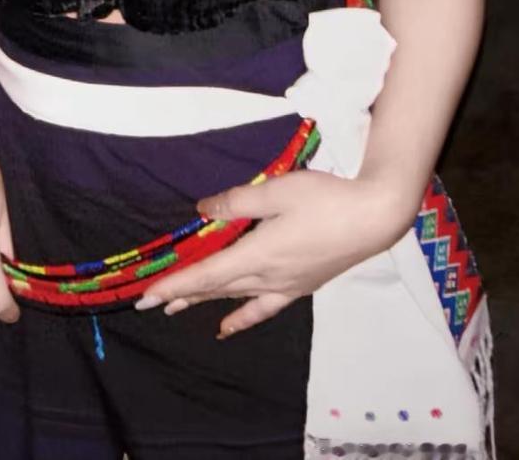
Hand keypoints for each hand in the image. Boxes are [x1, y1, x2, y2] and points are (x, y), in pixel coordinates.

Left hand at [132, 169, 407, 338]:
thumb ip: (235, 203)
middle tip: (150, 303)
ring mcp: (285, 285)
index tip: (146, 296)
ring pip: (234, 297)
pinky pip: (263, 308)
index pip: (206, 274)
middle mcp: (267, 277)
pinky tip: (229, 327)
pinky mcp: (300, 287)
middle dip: (181, 294)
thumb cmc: (323, 199)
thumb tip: (202, 211)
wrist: (372, 218)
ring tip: (176, 309)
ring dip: (204, 302)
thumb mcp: (275, 192)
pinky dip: (242, 317)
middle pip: (216, 288)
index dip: (175, 284)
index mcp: (257, 254)